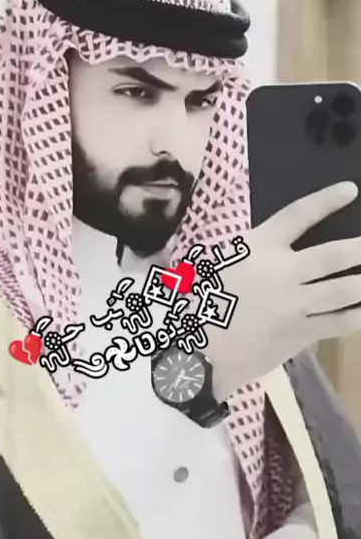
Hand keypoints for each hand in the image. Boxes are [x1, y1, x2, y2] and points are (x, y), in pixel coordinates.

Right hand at [205, 181, 360, 398]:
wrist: (192, 348)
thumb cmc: (194, 301)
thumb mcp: (214, 264)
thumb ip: (243, 255)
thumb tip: (261, 249)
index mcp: (258, 248)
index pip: (298, 216)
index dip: (326, 201)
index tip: (350, 190)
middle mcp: (283, 272)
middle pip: (333, 255)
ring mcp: (295, 305)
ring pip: (343, 291)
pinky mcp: (299, 334)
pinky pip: (337, 324)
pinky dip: (356, 317)